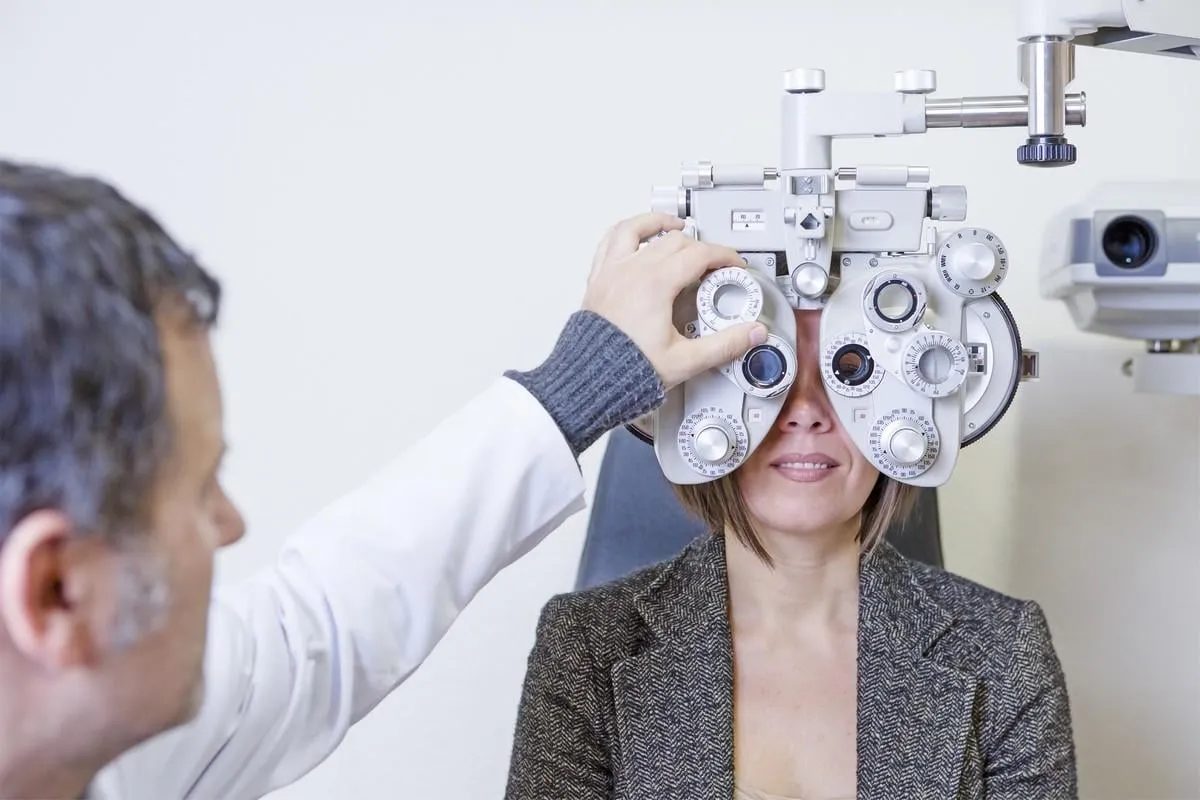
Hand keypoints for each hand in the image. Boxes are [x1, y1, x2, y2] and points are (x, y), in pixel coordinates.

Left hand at [581, 212, 767, 389]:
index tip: (733, 265)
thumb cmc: (625, 370)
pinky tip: (633, 235)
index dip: (723, 256)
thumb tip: (750, 334)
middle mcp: (631, 271)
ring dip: (659, 223)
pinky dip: (625, 232)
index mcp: (655, 284)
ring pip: (636, 229)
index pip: (699, 254)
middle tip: (713, 262)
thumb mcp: (685, 361)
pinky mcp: (597, 281)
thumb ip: (724, 345)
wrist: (589, 380)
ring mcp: (611, 273)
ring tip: (675, 225)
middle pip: (674, 241)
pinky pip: (609, 242)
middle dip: (700, 246)